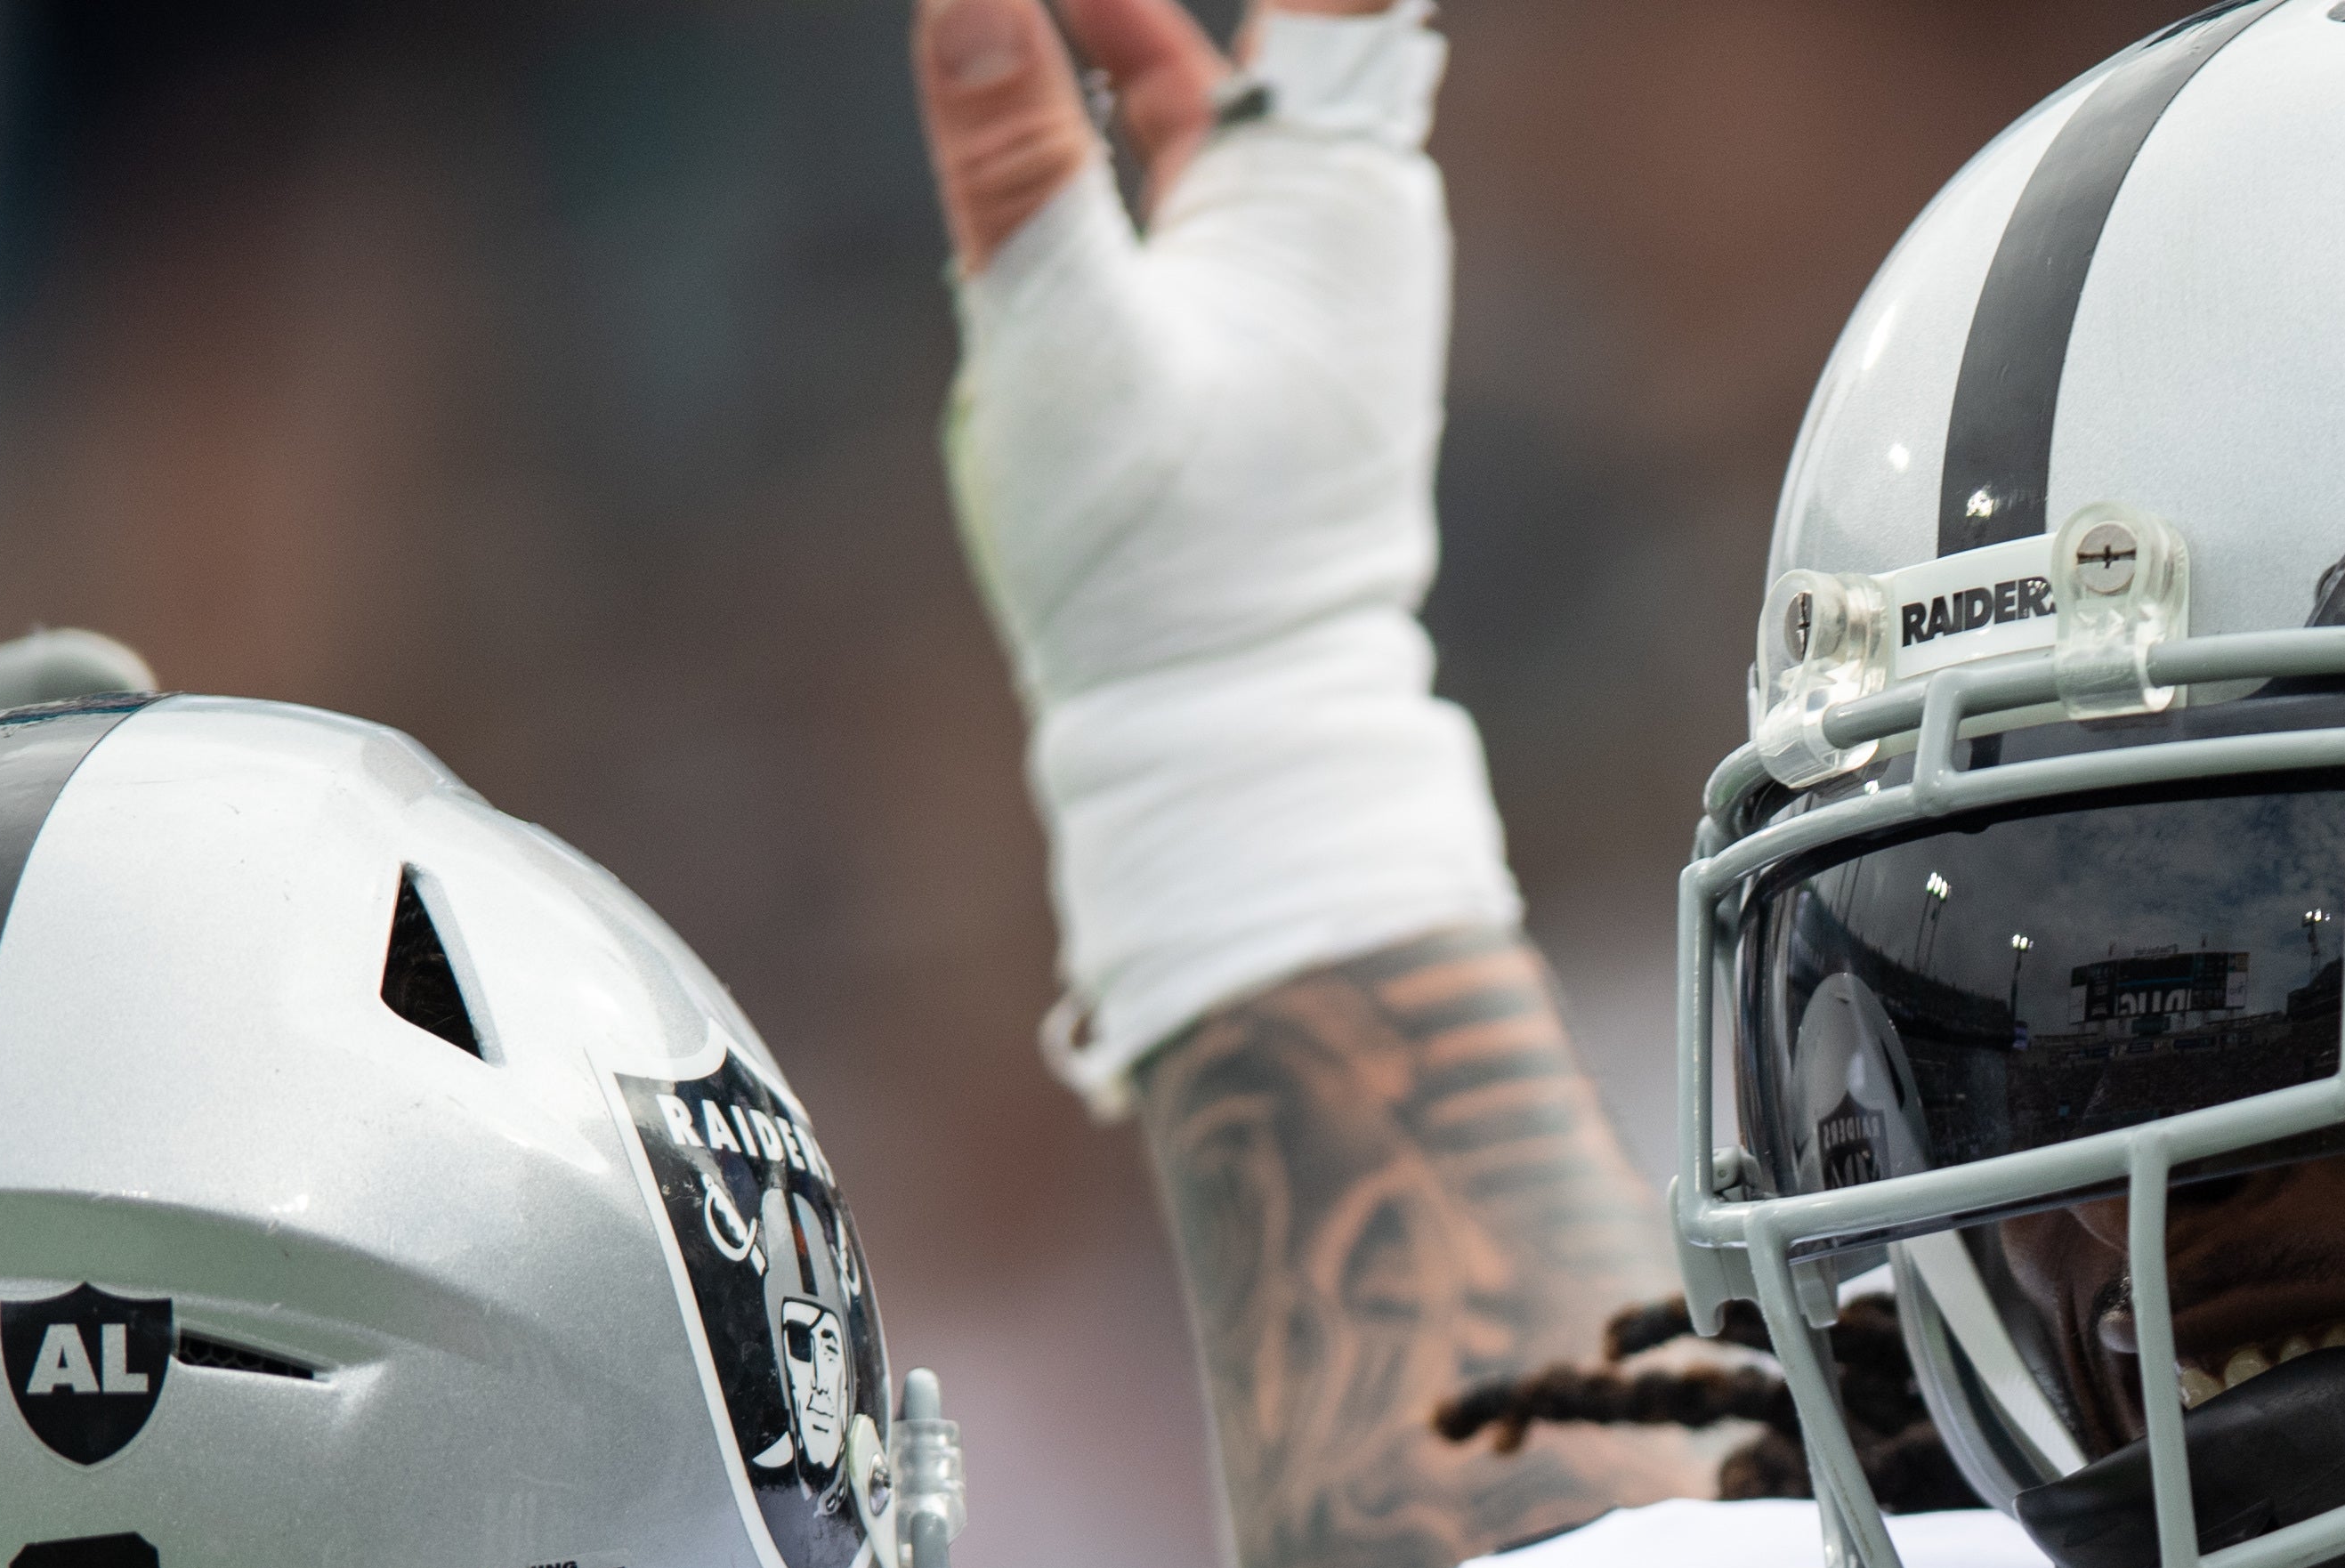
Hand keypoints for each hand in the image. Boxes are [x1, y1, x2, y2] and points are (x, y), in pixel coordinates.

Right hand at [918, 0, 1517, 1101]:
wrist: (1219, 719)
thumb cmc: (1166, 560)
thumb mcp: (1067, 345)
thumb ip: (1015, 164)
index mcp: (1330, 191)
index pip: (1334, 3)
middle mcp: (1329, 209)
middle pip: (1258, 28)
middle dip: (1120, 3)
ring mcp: (1278, 266)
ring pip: (1186, 84)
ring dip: (1102, 25)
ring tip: (1010, 14)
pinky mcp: (1223, 320)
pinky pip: (1157, 166)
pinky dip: (1094, 104)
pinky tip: (1017, 68)